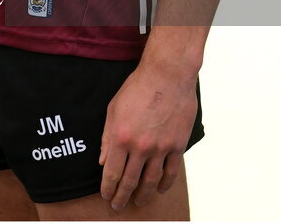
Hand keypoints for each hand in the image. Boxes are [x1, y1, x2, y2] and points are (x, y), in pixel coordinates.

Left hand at [99, 61, 197, 210]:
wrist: (167, 74)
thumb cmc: (138, 86)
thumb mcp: (114, 108)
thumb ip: (107, 136)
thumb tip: (102, 161)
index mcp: (121, 137)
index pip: (112, 173)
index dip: (108, 188)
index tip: (106, 196)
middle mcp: (140, 146)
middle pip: (130, 181)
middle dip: (122, 197)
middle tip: (118, 206)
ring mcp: (161, 147)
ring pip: (150, 181)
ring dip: (143, 195)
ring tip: (138, 202)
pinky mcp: (178, 145)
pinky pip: (171, 172)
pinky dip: (164, 184)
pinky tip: (159, 189)